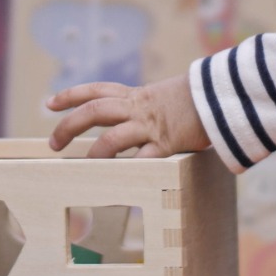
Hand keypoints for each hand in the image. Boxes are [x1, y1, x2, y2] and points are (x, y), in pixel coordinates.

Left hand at [47, 74, 210, 158]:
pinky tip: (116, 185)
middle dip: (69, 126)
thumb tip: (133, 120)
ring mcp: (151, 126)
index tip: (50, 103)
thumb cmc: (199, 98)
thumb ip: (147, 107)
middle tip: (53, 142)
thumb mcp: (166, 96)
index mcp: (136, 96)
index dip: (71, 95)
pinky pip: (143, 161)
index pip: (96, 90)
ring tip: (81, 166)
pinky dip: (129, 174)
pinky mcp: (167, 144)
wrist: (225, 94)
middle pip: (94, 112)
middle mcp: (138, 109)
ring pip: (112, 139)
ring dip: (93, 154)